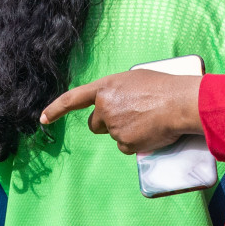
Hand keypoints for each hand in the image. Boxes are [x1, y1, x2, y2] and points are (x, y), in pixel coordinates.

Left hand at [40, 70, 201, 153]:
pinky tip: (150, 131)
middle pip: (96, 124)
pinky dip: (136, 142)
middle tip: (131, 116)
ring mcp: (114, 127)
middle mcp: (105, 107)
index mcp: (106, 88)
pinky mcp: (126, 143)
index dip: (56, 109)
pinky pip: (127, 146)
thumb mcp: (135, 79)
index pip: (72, 99)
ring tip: (149, 119)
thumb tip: (118, 104)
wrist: (181, 103)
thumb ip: (118, 91)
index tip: (43, 119)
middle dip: (108, 123)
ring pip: (115, 135)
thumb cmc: (164, 86)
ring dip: (127, 130)